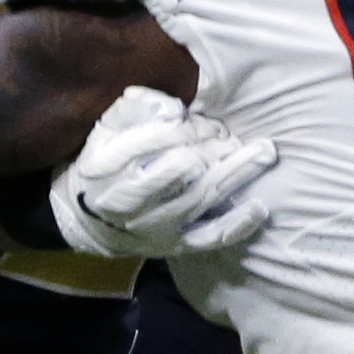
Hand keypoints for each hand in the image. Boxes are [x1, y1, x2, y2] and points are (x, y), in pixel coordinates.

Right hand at [49, 84, 278, 259]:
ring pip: (199, 197)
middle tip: (230, 138)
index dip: (186, 128)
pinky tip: (258, 207)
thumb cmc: (107, 166)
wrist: (88, 222)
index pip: (152, 139)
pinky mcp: (173, 245)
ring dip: (235, 173)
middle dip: (212, 148)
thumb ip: (136, 109)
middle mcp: (125, 199)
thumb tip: (172, 109)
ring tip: (264, 154)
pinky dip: (236, 224)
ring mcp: (152, 226)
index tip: (206, 124)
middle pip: (181, 168)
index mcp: (105, 164)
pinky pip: (208, 237)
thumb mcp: (108, 131)